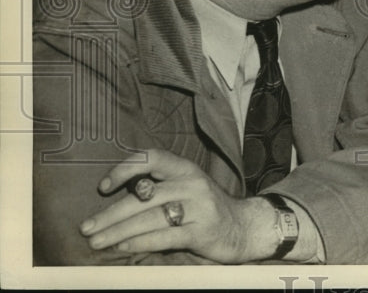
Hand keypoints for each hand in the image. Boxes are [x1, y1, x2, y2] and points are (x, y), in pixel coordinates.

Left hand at [78, 149, 272, 262]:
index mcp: (185, 169)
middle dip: (111, 213)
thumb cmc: (205, 208)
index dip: (126, 168)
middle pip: (145, 196)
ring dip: (119, 231)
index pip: (153, 158)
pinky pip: (165, 236)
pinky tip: (123, 247)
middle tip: (86, 227)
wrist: (243, 226)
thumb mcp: (186, 188)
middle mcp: (192, 183)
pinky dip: (141, 242)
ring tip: (97, 242)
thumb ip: (159, 188)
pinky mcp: (202, 230)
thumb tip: (114, 200)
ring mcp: (199, 207)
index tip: (104, 186)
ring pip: (150, 217)